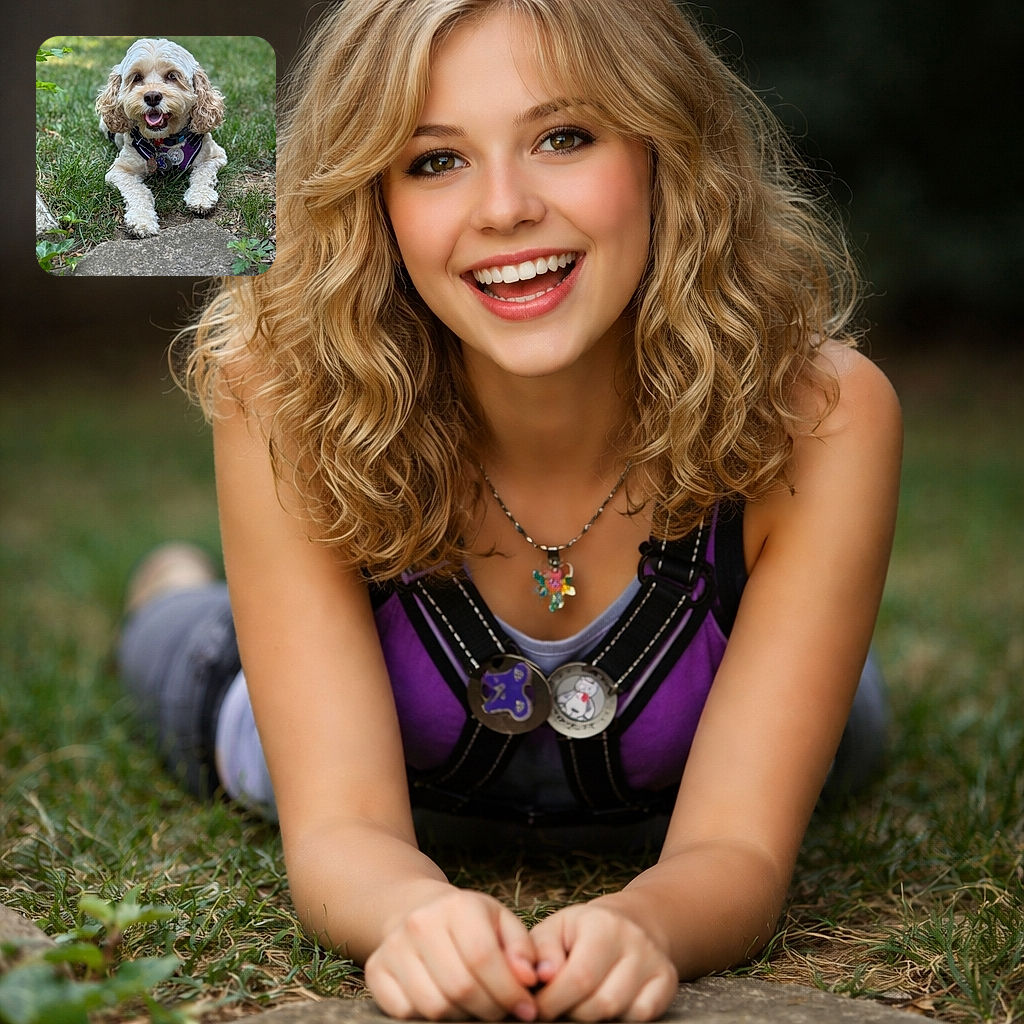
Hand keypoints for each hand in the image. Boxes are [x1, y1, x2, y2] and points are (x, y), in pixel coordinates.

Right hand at [365, 889, 538, 1020]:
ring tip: (475, 1008)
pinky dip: (428, 1018)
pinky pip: (404, 1012)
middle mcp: (420, 923)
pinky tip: (445, 1003)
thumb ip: (521, 949)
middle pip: (459, 987)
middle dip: (489, 1010)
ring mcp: (394, 947)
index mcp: (456, 906)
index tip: (526, 1010)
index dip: (508, 991)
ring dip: (461, 1018)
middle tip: (502, 1013)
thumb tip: (528, 979)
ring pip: (433, 1005)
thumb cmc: (470, 922)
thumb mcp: (501, 922)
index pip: (483, 958)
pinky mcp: (375, 969)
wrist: (418, 910)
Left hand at [530, 902, 677, 1020]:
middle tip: (558, 1006)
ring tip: (580, 1002)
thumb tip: (540, 976)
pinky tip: (607, 1001)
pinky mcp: (668, 979)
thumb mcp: (555, 928)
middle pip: (600, 1002)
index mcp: (602, 924)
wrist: (628, 921)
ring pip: (621, 1012)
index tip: (537, 1008)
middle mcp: (634, 940)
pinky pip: (644, 1015)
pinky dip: (622, 1017)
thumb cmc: (582, 931)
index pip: (579, 978)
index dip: (553, 1001)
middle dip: (571, 1012)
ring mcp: (654, 960)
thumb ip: (540, 950)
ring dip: (593, 1016)